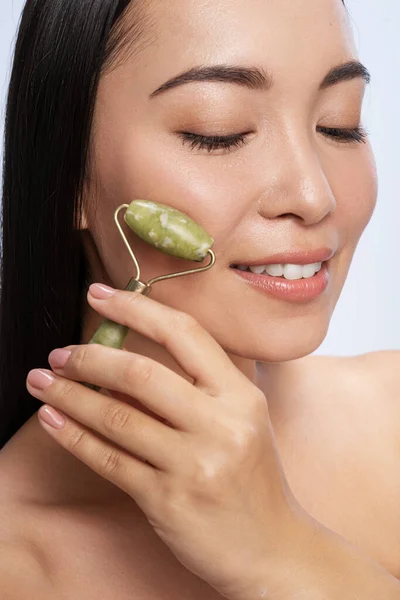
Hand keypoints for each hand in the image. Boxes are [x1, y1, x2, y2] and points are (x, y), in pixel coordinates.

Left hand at [26, 283, 303, 598]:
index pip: (185, 334)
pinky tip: (53, 420)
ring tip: (42, 381)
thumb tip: (135, 353)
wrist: (273, 547)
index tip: (101, 296)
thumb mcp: (243, 420)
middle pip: (143, 374)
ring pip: (117, 417)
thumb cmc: (253, 478)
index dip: (138, 309)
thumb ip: (201, 385)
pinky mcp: (167, 501)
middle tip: (61, 353)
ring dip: (70, 396)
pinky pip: (109, 460)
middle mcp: (221, 425)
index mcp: (241, 395)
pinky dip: (74, 437)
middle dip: (91, 357)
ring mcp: (194, 465)